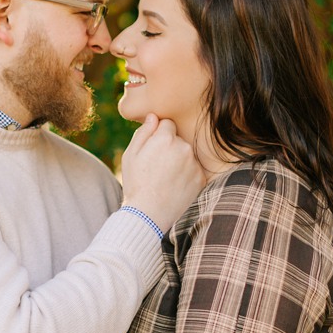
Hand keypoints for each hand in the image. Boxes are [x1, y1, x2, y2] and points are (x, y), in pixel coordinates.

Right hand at [119, 116, 203, 231]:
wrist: (149, 215)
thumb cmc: (136, 183)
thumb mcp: (131, 155)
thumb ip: (143, 132)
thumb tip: (154, 117)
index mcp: (165, 138)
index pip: (167, 123)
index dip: (158, 135)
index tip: (153, 149)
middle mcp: (184, 147)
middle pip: (178, 139)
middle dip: (170, 147)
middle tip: (157, 166)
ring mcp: (194, 163)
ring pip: (187, 154)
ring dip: (179, 160)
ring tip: (166, 178)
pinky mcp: (201, 178)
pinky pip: (194, 168)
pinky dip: (187, 174)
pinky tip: (175, 185)